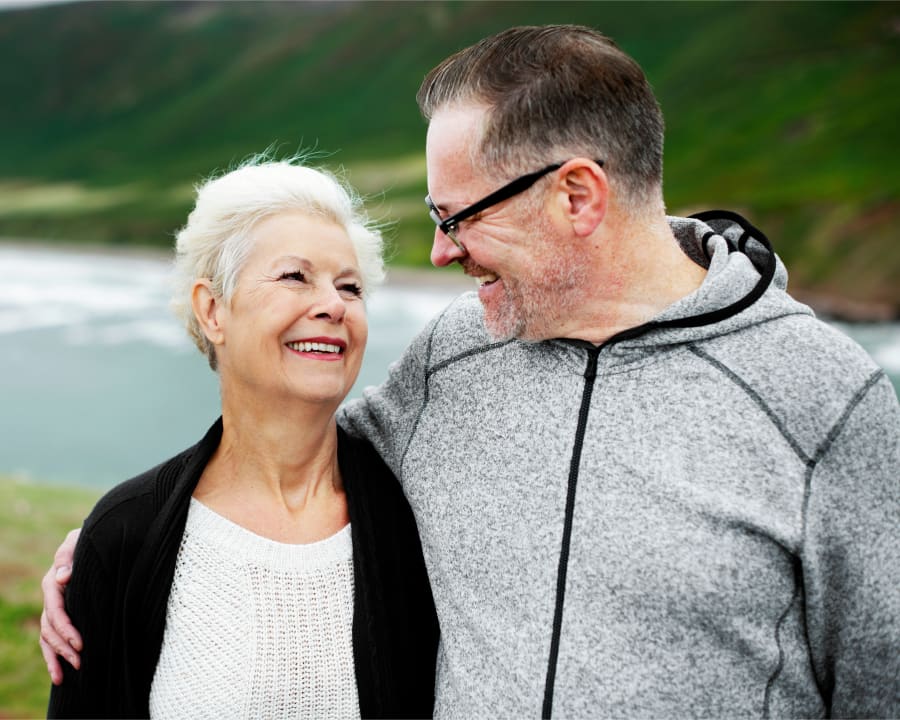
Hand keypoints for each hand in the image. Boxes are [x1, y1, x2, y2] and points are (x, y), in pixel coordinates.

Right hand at [39, 528, 81, 684]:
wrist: (98, 540)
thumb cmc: (90, 540)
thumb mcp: (79, 541)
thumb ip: (69, 555)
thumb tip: (63, 576)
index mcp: (54, 581)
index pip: (55, 609)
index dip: (66, 628)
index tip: (80, 643)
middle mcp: (51, 597)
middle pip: (50, 627)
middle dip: (64, 646)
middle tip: (81, 661)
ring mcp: (54, 607)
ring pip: (47, 637)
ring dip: (57, 656)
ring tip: (72, 672)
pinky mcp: (60, 616)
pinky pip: (49, 640)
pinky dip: (52, 658)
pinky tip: (58, 675)